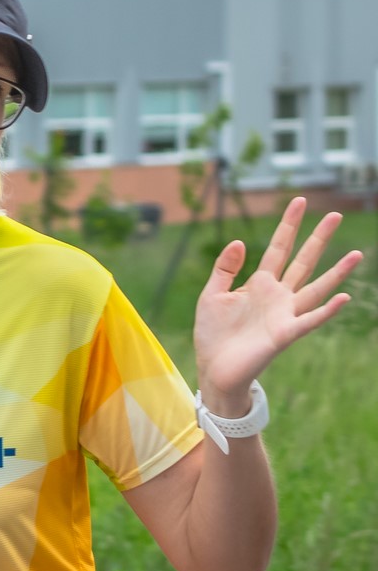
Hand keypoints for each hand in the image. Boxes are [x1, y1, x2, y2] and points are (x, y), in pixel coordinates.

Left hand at [194, 197, 362, 413]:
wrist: (214, 368)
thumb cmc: (214, 334)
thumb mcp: (212, 295)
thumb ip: (225, 269)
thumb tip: (239, 241)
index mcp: (259, 284)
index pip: (278, 248)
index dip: (288, 225)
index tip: (299, 201)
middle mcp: (278, 296)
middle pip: (303, 261)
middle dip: (317, 238)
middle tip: (335, 214)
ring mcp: (284, 314)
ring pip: (316, 288)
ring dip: (337, 273)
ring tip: (357, 254)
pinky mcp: (284, 334)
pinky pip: (310, 320)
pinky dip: (327, 310)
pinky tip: (344, 297)